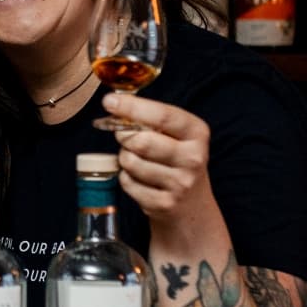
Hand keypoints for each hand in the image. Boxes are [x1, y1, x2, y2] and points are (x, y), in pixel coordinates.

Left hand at [103, 92, 216, 225]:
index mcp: (197, 133)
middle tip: (123, 135)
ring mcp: (180, 184)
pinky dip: (126, 177)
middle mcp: (193, 158)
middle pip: (141, 141)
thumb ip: (152, 120)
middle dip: (124, 135)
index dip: (132, 107)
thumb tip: (115, 105)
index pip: (163, 116)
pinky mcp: (163, 204)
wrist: (193, 205)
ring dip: (125, 157)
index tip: (109, 101)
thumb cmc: (177, 161)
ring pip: (131, 162)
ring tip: (137, 159)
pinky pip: (127, 182)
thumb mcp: (177, 136)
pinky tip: (139, 179)